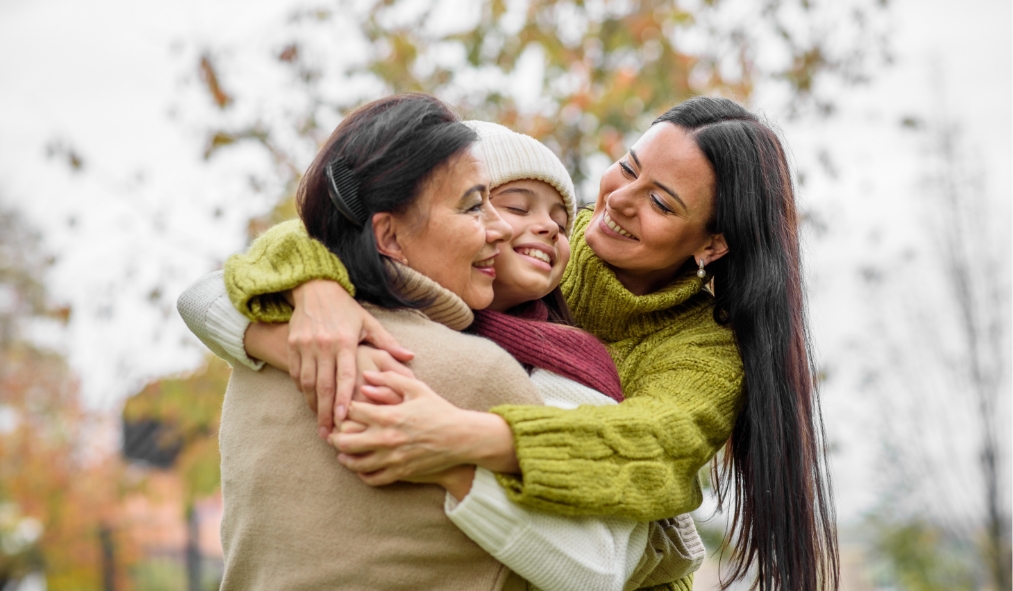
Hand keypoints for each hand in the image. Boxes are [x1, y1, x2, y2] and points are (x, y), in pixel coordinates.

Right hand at [287, 280, 413, 437]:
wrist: (314, 288)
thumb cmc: (346, 309)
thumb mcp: (368, 322)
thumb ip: (388, 343)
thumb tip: (410, 358)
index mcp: (345, 341)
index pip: (345, 376)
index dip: (345, 399)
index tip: (345, 419)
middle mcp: (324, 345)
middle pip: (324, 385)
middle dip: (326, 412)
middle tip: (329, 434)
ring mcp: (306, 345)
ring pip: (306, 383)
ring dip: (313, 405)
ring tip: (320, 423)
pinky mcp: (293, 345)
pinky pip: (295, 373)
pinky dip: (301, 390)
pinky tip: (310, 402)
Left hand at [327, 371, 517, 485]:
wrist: (460, 438)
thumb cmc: (438, 410)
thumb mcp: (416, 388)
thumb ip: (390, 379)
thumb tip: (367, 375)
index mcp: (388, 416)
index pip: (351, 412)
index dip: (343, 409)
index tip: (342, 409)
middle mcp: (386, 439)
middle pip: (345, 441)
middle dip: (335, 437)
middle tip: (333, 435)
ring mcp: (392, 458)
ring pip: (355, 464)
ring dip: (345, 458)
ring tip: (343, 453)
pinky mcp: (400, 473)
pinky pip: (373, 479)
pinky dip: (363, 474)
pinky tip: (362, 468)